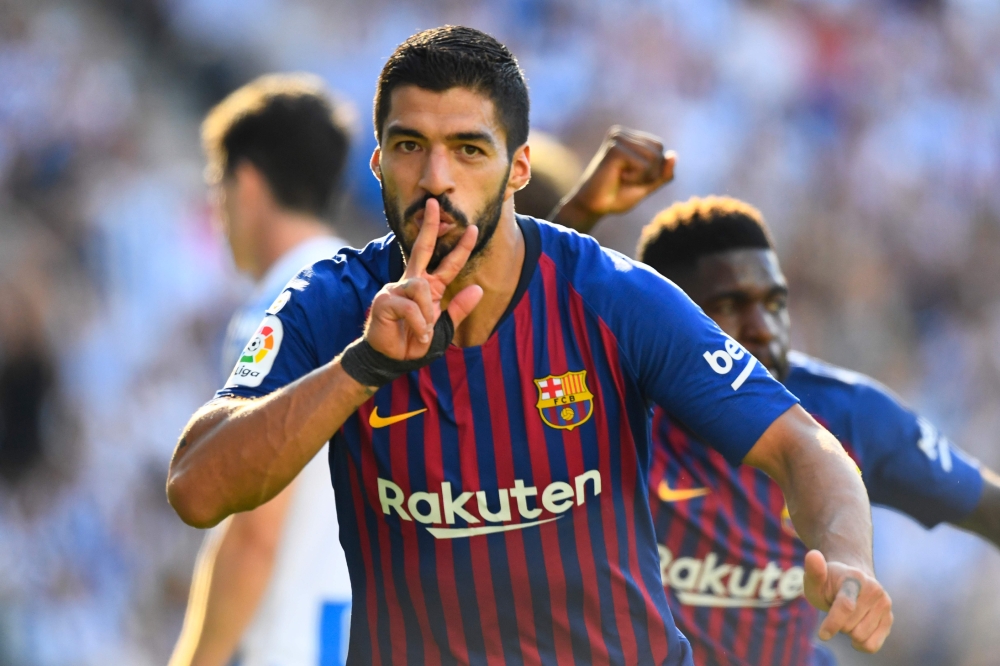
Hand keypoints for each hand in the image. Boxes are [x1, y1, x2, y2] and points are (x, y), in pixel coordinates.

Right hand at [365, 199, 483, 359]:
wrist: (392, 360)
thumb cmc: (414, 343)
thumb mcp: (444, 329)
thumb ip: (459, 310)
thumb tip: (478, 289)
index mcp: (428, 287)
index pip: (447, 263)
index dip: (461, 247)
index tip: (473, 229)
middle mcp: (411, 282)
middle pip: (421, 247)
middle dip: (429, 225)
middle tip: (435, 203)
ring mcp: (395, 288)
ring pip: (421, 288)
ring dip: (427, 315)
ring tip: (423, 333)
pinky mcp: (384, 300)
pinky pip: (411, 306)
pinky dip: (418, 324)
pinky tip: (415, 335)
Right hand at [552, 126, 675, 231]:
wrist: (593, 207)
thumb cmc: (617, 195)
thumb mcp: (647, 184)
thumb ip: (663, 172)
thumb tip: (674, 155)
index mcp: (628, 137)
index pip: (659, 148)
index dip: (654, 169)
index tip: (633, 177)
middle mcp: (621, 133)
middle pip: (659, 150)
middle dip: (650, 172)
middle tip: (627, 180)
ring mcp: (616, 139)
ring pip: (653, 157)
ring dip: (643, 176)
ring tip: (623, 179)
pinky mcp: (614, 150)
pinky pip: (643, 165)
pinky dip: (636, 178)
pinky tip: (618, 178)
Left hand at [804, 549, 892, 652]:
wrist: (852, 581)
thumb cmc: (828, 583)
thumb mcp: (814, 578)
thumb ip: (813, 571)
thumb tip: (813, 554)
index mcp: (854, 578)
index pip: (846, 606)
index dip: (833, 624)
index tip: (822, 635)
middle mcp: (874, 590)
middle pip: (849, 626)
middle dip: (837, 624)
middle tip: (836, 609)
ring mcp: (884, 604)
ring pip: (860, 637)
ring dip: (848, 632)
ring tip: (847, 615)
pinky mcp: (889, 618)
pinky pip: (872, 645)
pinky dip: (860, 644)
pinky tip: (855, 631)